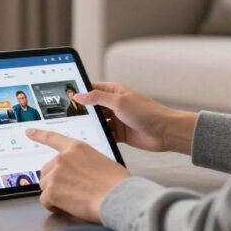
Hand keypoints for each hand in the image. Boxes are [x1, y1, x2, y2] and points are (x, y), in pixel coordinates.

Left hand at [26, 128, 129, 221]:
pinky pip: (45, 201)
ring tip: (74, 201)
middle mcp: (62, 158)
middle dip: (55, 182)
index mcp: (77, 147)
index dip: (39, 134)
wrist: (118, 198)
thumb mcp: (102, 161)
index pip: (53, 138)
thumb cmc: (117, 184)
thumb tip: (81, 173)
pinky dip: (54, 207)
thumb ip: (84, 163)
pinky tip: (68, 208)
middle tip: (72, 192)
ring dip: (55, 195)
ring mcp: (55, 173)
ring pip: (45, 186)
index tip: (28, 132)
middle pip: (47, 170)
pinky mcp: (52, 190)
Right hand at [76, 82, 197, 154]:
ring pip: (97, 122)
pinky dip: (98, 137)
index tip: (64, 96)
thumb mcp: (119, 102)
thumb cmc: (147, 112)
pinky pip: (104, 135)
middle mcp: (114, 104)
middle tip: (64, 116)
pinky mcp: (120, 134)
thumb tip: (78, 94)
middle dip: (81, 111)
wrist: (166, 132)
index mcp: (114, 91)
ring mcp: (117, 119)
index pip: (91, 88)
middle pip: (92, 106)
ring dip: (89, 125)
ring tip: (74, 129)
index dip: (78, 91)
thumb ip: (97, 98)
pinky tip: (88, 141)